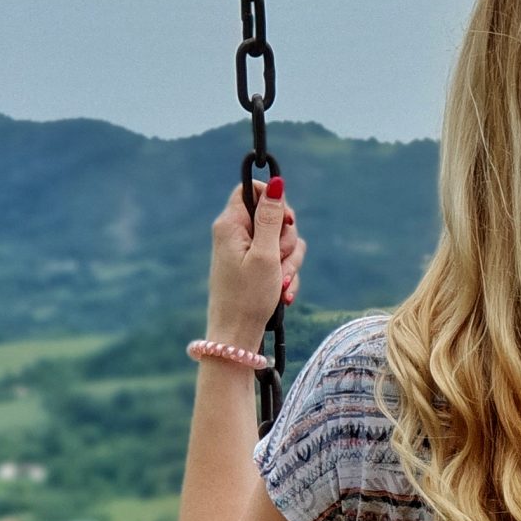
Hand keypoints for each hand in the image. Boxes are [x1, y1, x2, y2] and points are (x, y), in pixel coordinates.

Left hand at [206, 178, 307, 347]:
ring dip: (289, 262)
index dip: (274, 199)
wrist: (236, 336)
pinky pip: (280, 260)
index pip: (251, 189)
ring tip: (281, 285)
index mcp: (231, 225)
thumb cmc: (248, 297)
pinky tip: (283, 294)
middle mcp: (236, 234)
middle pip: (273, 216)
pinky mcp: (255, 268)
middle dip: (286, 240)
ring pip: (281, 240)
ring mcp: (246, 252)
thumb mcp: (265, 255)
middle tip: (279, 262)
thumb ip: (271, 218)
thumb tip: (276, 183)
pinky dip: (285, 275)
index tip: (287, 220)